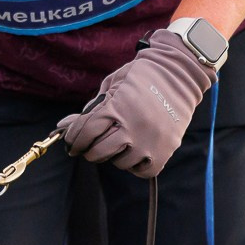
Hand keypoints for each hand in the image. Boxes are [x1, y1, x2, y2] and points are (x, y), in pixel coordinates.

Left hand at [58, 30, 218, 176]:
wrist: (180, 73)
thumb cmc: (141, 77)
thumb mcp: (112, 85)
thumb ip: (90, 108)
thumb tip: (64, 128)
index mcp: (116, 107)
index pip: (85, 132)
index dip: (74, 140)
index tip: (72, 144)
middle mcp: (132, 126)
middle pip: (98, 152)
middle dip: (90, 149)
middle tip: (92, 145)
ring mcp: (149, 140)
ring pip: (119, 163)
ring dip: (114, 155)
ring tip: (120, 142)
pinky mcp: (165, 150)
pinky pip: (141, 171)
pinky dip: (135, 165)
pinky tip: (135, 152)